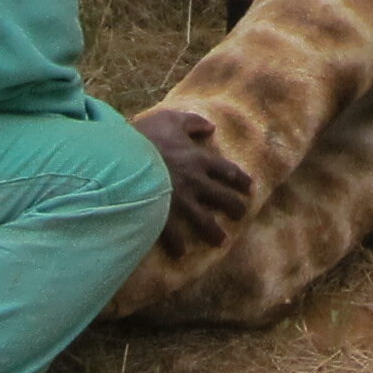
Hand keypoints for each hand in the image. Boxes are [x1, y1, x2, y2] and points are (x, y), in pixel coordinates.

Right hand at [136, 106, 253, 256]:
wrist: (123, 158)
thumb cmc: (146, 135)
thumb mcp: (171, 119)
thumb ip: (193, 122)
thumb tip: (210, 127)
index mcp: (199, 159)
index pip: (227, 171)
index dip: (240, 179)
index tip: (249, 187)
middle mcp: (195, 182)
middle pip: (223, 198)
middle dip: (235, 207)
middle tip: (241, 214)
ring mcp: (181, 201)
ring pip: (205, 220)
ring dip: (214, 232)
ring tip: (222, 241)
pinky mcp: (164, 214)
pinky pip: (175, 234)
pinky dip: (178, 245)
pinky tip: (181, 253)